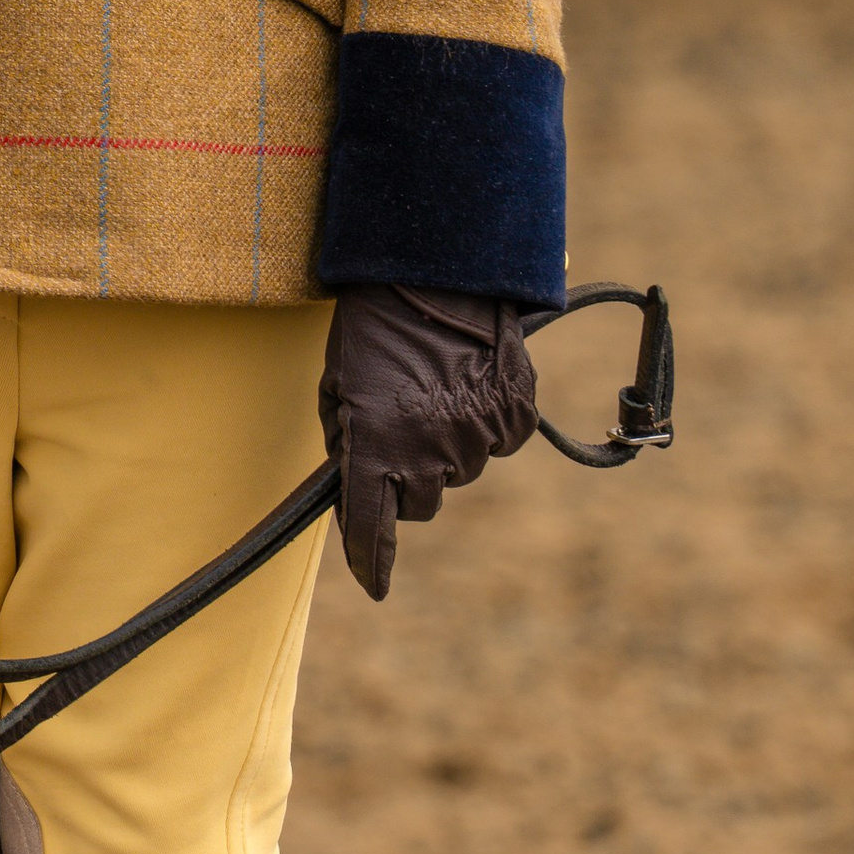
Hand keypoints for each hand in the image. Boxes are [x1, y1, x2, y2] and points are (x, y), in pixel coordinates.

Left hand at [319, 285, 536, 598]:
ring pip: (456, 471)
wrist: (437, 267)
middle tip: (399, 428)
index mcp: (376, 444)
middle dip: (405, 480)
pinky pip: (494, 441)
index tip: (373, 585)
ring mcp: (477, 438)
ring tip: (432, 386)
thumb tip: (354, 484)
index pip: (369, 526)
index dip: (369, 560)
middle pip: (418, 504)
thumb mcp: (339, 381)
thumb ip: (345, 440)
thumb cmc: (374, 322)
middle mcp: (428, 452)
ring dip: (442, 446)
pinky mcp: (515, 417)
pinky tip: (465, 381)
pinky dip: (480, 422)